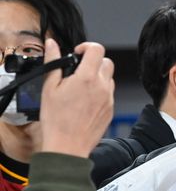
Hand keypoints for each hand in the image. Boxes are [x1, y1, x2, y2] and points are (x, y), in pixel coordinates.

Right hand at [39, 39, 114, 157]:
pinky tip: (84, 101)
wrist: (68, 146)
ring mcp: (109, 99)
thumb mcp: (49, 88)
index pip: (97, 49)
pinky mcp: (111, 110)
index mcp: (87, 78)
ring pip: (109, 78)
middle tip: (78, 70)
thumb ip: (53, 63)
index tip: (77, 54)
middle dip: (93, 61)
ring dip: (97, 77)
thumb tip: (52, 44)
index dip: (87, 47)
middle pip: (106, 62)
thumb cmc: (56, 119)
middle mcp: (102, 86)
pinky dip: (99, 91)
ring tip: (80, 87)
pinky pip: (109, 94)